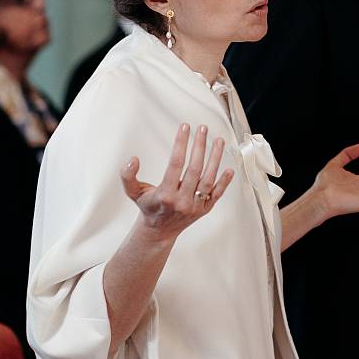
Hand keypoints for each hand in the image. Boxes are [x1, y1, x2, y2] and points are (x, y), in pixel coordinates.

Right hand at [120, 124, 235, 240]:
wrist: (160, 231)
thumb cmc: (149, 207)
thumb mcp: (134, 192)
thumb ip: (128, 176)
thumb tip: (133, 160)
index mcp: (165, 194)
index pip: (175, 164)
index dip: (181, 144)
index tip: (184, 127)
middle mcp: (182, 201)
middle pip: (194, 169)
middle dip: (199, 146)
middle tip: (202, 129)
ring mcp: (195, 206)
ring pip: (208, 179)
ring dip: (215, 159)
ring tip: (218, 141)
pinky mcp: (205, 209)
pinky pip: (217, 194)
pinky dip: (225, 182)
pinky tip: (230, 168)